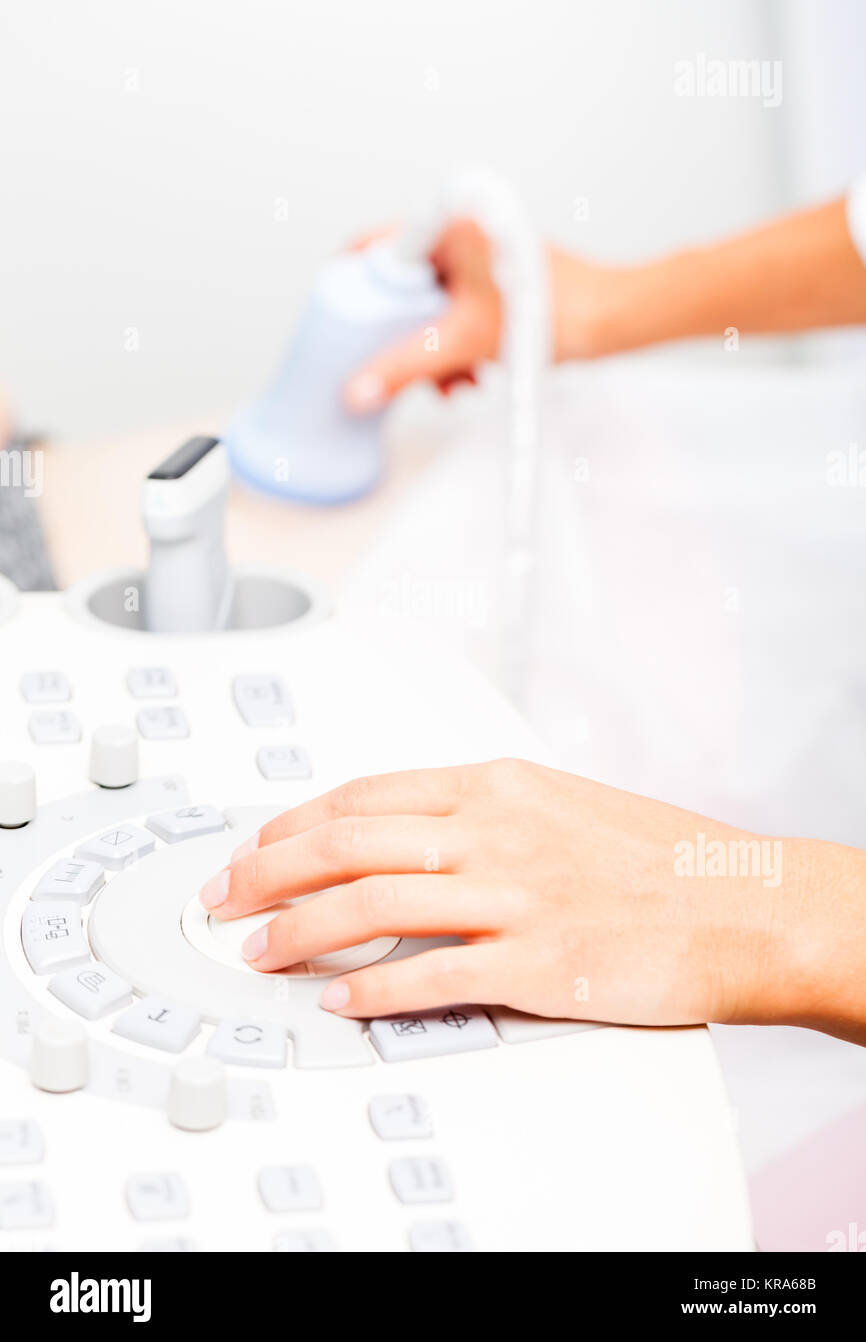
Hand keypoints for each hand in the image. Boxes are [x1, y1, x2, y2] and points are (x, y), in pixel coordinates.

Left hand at [198, 759, 834, 1030]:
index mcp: (498, 785)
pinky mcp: (535, 965)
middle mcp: (495, 832)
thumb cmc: (660, 856)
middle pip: (348, 842)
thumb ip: (485, 810)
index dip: (296, 821)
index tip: (259, 842)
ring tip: (258, 950)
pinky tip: (337, 1001)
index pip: (366, 794)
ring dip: (299, 930)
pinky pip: (431, 976)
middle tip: (224, 894)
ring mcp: (513, 897)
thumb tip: (416, 830)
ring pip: (371, 904)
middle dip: (269, 870)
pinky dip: (371, 989)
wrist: (741, 902)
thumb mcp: (562, 800)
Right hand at [342, 222, 632, 412]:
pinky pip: (455, 308)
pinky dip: (455, 343)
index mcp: (448, 222)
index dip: (351, 283)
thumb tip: (358, 389)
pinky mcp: (493, 274)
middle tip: (400, 364)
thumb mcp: (463, 343)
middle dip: (401, 333)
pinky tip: (468, 374)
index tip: (340, 319)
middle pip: (400, 283)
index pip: (373, 245)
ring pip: (429, 303)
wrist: (607, 320)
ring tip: (449, 382)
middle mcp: (461, 227)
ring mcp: (478, 251)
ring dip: (431, 347)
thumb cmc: (553, 312)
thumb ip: (405, 367)